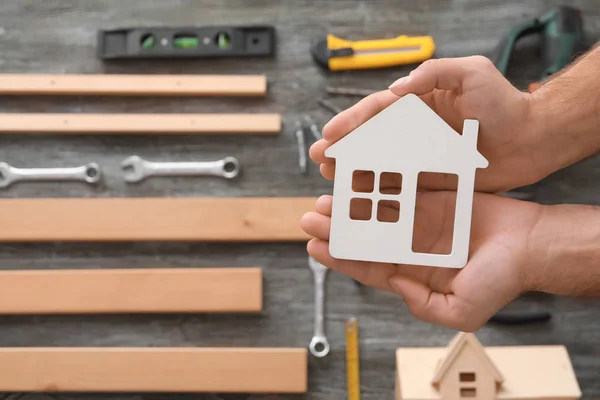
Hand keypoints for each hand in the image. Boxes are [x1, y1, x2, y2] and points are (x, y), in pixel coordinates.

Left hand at [301, 193, 542, 330]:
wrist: (533, 244)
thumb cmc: (502, 278)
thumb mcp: (462, 311)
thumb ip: (424, 306)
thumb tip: (394, 286)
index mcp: (412, 273)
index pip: (367, 267)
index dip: (339, 258)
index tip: (314, 246)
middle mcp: (411, 246)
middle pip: (365, 236)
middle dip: (337, 228)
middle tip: (311, 215)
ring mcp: (420, 220)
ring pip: (376, 211)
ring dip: (351, 205)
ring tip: (326, 197)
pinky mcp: (432, 196)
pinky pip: (400, 188)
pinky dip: (379, 184)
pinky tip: (358, 177)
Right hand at [311, 56, 546, 192]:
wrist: (533, 139)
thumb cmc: (505, 103)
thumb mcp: (472, 72)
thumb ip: (434, 73)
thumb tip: (396, 89)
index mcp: (418, 104)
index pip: (377, 111)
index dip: (351, 122)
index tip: (330, 133)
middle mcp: (415, 130)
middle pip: (370, 139)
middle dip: (343, 148)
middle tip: (320, 159)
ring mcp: (421, 155)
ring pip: (380, 163)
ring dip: (355, 171)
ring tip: (331, 180)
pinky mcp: (432, 178)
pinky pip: (401, 185)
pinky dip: (380, 191)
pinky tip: (362, 198)